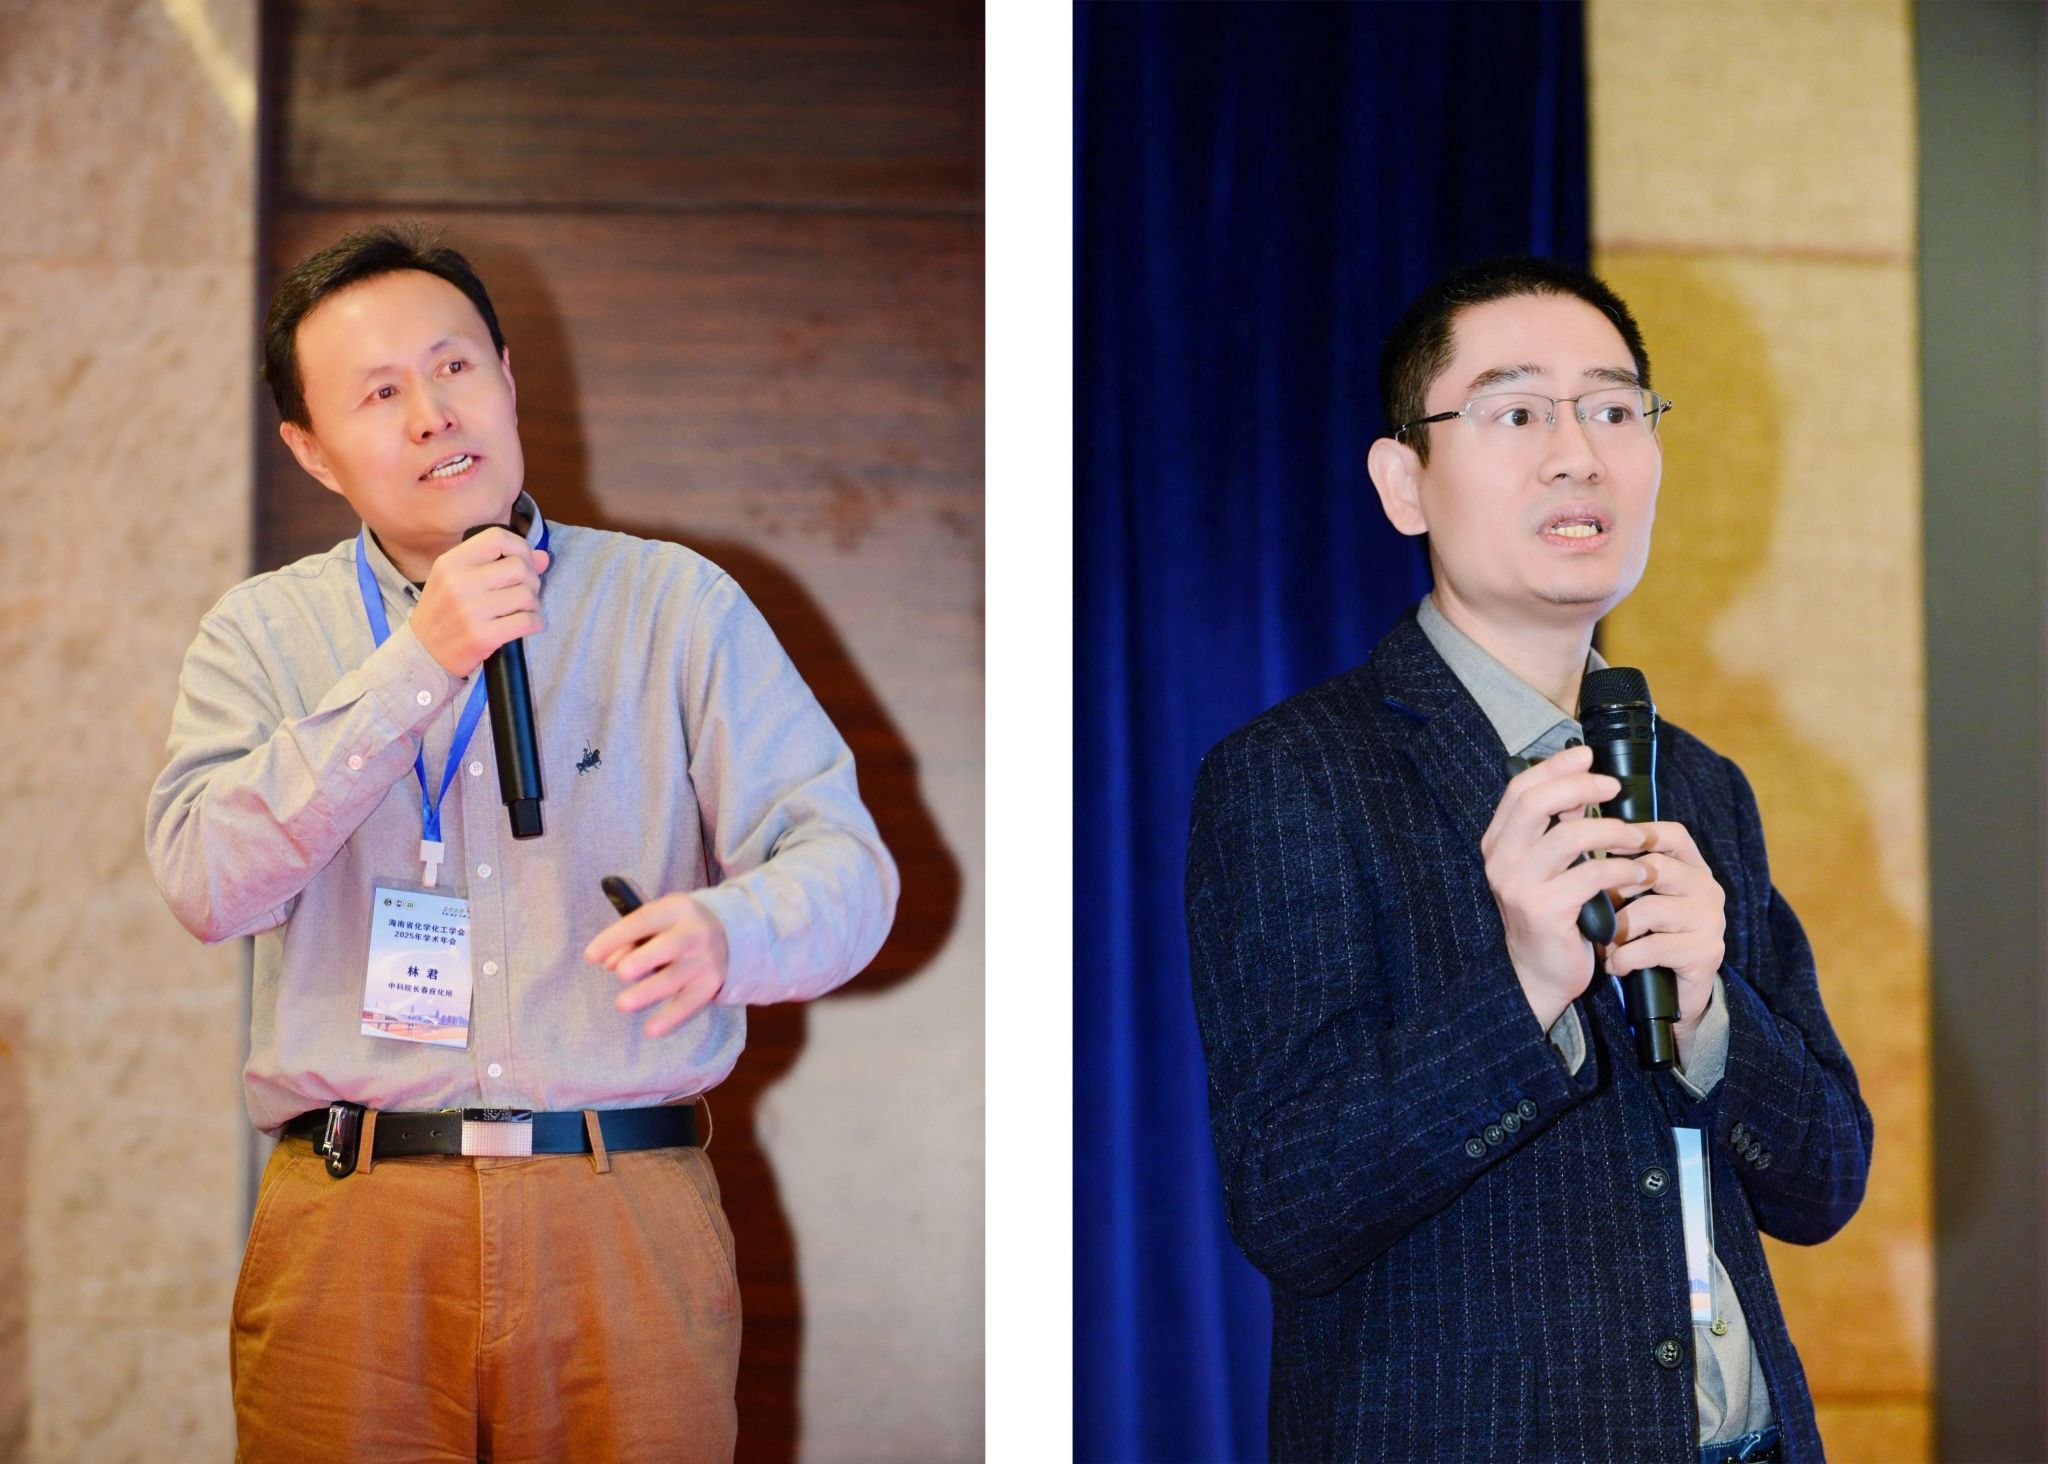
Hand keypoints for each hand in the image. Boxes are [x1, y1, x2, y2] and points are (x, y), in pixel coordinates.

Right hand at [410, 528, 550, 677]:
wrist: (423, 653)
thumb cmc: (444, 612)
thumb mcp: (459, 580)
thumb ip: (499, 563)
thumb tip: (544, 556)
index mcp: (451, 562)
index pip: (497, 538)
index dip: (520, 548)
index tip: (523, 562)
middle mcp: (459, 583)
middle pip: (519, 566)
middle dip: (532, 579)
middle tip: (524, 592)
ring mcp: (470, 610)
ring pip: (527, 594)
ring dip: (533, 603)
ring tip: (522, 610)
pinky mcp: (483, 636)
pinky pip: (528, 621)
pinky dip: (535, 622)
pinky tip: (525, 625)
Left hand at [583, 894, 730, 1037]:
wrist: (733, 934)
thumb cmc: (680, 926)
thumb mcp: (660, 920)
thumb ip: (633, 938)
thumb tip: (610, 964)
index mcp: (677, 909)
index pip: (643, 920)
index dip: (616, 937)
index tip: (589, 957)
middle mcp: (694, 933)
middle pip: (668, 947)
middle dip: (644, 960)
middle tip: (621, 973)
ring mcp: (705, 961)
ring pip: (675, 979)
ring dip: (648, 992)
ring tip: (622, 1004)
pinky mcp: (710, 985)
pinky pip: (689, 1004)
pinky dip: (671, 1018)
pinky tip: (651, 1030)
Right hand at [1482, 744, 1655, 1031]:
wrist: (1539, 973)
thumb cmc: (1551, 913)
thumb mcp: (1548, 864)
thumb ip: (1557, 826)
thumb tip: (1585, 782)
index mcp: (1498, 843)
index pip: (1520, 790)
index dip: (1554, 767)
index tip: (1587, 756)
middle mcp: (1501, 860)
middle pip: (1536, 802)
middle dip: (1581, 787)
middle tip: (1614, 787)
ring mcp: (1519, 886)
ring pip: (1570, 836)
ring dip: (1613, 830)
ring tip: (1637, 837)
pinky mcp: (1544, 910)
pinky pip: (1591, 875)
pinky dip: (1622, 869)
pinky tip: (1639, 873)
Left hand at [1602, 820, 1725, 1065]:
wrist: (1670, 1000)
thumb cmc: (1644, 940)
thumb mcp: (1633, 900)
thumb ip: (1619, 870)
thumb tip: (1575, 836)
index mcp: (1692, 869)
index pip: (1673, 835)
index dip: (1637, 834)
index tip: (1601, 849)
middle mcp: (1708, 889)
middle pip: (1655, 868)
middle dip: (1616, 888)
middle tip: (1596, 909)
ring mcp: (1711, 921)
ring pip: (1650, 909)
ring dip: (1617, 930)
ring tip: (1606, 944)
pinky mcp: (1706, 952)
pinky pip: (1653, 946)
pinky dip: (1626, 958)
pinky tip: (1616, 966)